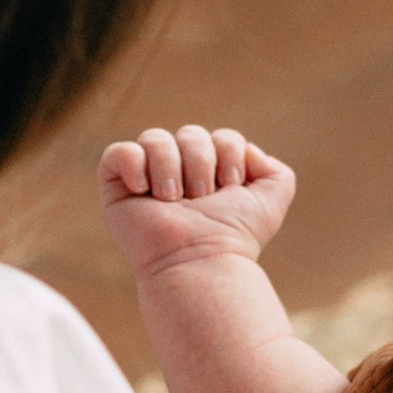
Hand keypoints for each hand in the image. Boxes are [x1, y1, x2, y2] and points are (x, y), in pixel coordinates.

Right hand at [98, 126, 295, 277]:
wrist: (201, 260)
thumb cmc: (234, 236)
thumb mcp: (271, 201)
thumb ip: (276, 171)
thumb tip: (248, 150)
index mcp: (212, 171)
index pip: (223, 136)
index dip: (229, 155)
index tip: (229, 187)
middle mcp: (179, 170)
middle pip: (191, 132)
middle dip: (201, 163)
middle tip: (200, 199)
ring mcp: (146, 177)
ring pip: (155, 137)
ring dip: (171, 167)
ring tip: (174, 200)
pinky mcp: (116, 187)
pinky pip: (118, 151)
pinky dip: (134, 164)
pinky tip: (144, 191)